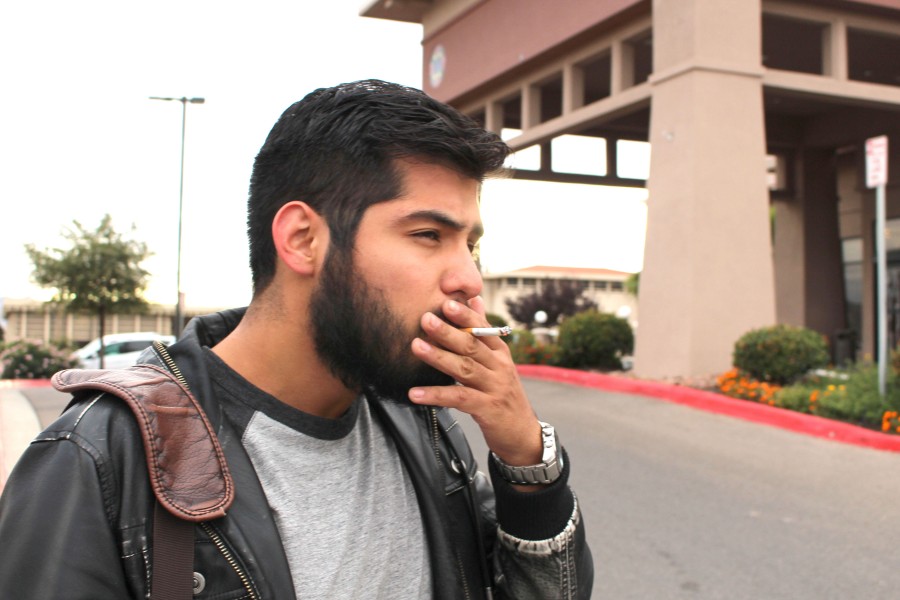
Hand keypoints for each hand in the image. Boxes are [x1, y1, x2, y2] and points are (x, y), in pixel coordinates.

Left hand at [408, 297, 542, 468]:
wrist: (522, 433)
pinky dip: (436, 394)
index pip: (483, 329)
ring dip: (438, 357)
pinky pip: (458, 398)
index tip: (446, 302)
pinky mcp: (487, 409)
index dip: (465, 316)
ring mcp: (494, 388)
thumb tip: (475, 300)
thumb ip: (484, 332)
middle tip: (425, 318)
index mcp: (500, 353)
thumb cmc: (503, 394)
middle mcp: (500, 367)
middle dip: (447, 331)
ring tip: (416, 346)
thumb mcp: (498, 362)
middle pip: (472, 346)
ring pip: (464, 369)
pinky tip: (415, 393)